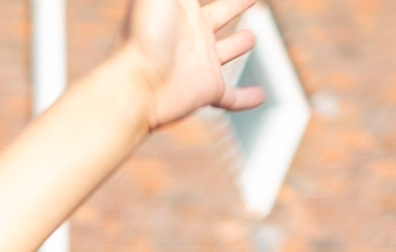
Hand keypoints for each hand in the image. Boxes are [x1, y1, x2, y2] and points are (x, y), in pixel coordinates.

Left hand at [122, 0, 259, 124]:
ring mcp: (199, 64)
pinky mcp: (207, 91)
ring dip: (238, 45)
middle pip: (218, 17)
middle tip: (249, 0)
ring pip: (225, 53)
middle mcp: (191, 36)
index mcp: (182, 11)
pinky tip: (261, 97)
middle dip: (233, 7)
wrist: (134, 85)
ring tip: (251, 39)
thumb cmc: (142, 34)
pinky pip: (232, 97)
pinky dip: (247, 98)